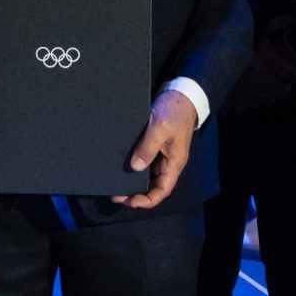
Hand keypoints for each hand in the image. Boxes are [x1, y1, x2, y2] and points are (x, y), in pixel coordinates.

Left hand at [113, 90, 197, 209]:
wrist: (181, 93)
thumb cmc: (174, 111)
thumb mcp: (160, 128)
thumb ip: (148, 148)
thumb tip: (135, 167)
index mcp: (174, 163)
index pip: (161, 191)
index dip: (146, 200)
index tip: (129, 201)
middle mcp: (168, 163)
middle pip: (153, 187)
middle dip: (135, 194)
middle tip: (115, 195)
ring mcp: (162, 155)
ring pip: (147, 176)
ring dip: (133, 182)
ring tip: (115, 184)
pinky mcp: (155, 147)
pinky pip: (144, 163)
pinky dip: (133, 169)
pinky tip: (120, 168)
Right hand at [226, 19, 295, 116]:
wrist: (210, 48)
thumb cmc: (238, 34)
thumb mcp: (258, 25)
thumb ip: (277, 22)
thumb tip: (293, 18)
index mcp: (267, 59)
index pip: (290, 74)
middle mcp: (260, 75)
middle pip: (282, 89)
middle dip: (287, 85)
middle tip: (288, 81)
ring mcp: (248, 86)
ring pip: (270, 98)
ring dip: (275, 93)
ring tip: (277, 88)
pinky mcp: (238, 92)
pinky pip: (255, 102)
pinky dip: (261, 100)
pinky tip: (262, 93)